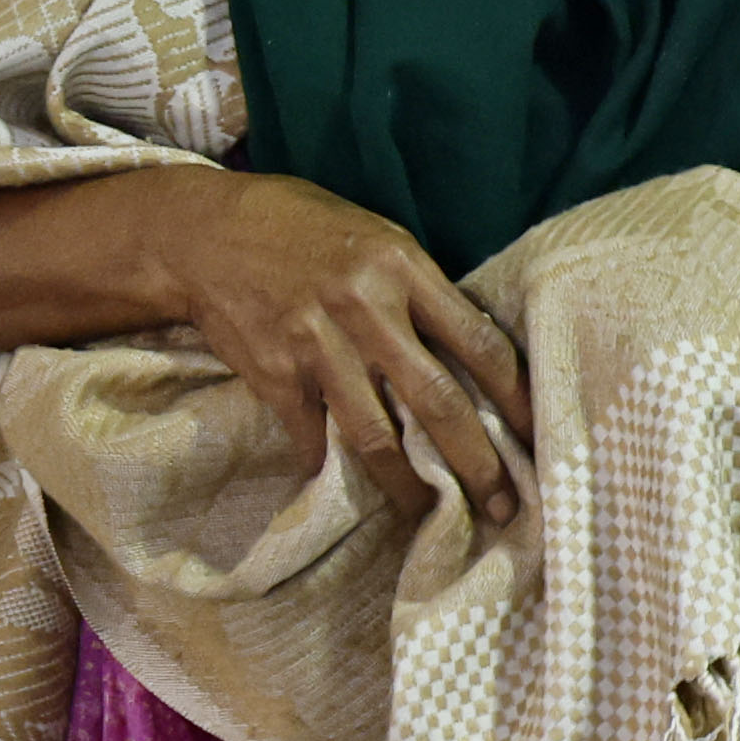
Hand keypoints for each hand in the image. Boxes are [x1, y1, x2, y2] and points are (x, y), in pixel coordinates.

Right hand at [99, 170, 529, 528]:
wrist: (203, 232)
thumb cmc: (298, 226)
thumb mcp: (370, 234)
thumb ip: (415, 287)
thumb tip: (466, 350)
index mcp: (400, 265)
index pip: (478, 341)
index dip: (515, 396)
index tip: (536, 436)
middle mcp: (364, 306)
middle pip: (437, 401)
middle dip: (476, 462)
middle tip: (501, 504)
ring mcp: (316, 343)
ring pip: (376, 435)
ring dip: (407, 485)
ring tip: (430, 514)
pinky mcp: (274, 374)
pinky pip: (312, 438)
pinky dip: (328, 468)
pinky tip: (346, 489)